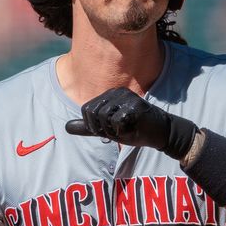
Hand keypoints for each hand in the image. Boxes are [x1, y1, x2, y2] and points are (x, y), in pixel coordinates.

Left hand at [65, 87, 197, 159]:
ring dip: (113, 131)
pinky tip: (134, 129)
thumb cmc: (134, 130)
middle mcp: (117, 92)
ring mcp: (127, 97)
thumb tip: (66, 128)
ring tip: (126, 129)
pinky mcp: (135, 105)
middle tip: (117, 131)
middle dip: (102, 129)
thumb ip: (88, 127)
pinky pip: (117, 122)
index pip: (86, 109)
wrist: (159, 133)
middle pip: (93, 113)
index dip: (92, 125)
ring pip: (104, 118)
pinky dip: (123, 132)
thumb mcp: (108, 129)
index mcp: (110, 94)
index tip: (108, 130)